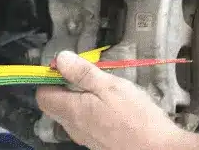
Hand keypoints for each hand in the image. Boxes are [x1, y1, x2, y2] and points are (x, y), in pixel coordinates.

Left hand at [36, 51, 187, 149]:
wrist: (155, 148)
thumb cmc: (135, 117)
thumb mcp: (110, 86)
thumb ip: (83, 73)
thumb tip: (60, 59)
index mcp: (72, 111)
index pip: (43, 95)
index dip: (50, 78)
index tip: (66, 66)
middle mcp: (73, 127)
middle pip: (55, 105)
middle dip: (65, 86)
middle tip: (88, 75)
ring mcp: (85, 137)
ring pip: (71, 114)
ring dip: (80, 98)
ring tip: (104, 88)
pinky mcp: (97, 142)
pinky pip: (85, 123)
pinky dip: (91, 110)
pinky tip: (112, 105)